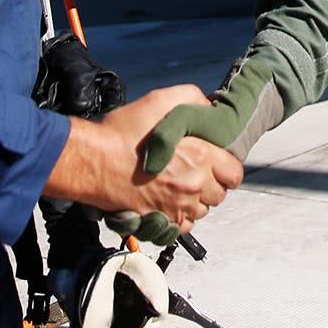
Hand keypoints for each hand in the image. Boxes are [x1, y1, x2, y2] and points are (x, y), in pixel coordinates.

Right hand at [45, 86, 242, 240]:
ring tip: (179, 184)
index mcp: (200, 156)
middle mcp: (192, 185)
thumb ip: (194, 100)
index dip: (227, 166)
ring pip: (201, 211)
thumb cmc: (123, 131)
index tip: (216, 161)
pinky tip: (168, 200)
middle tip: (196, 171)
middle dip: (212, 183)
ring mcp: (176, 207)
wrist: (92, 160)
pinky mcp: (158, 221)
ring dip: (196, 200)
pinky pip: (182, 227)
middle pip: (219, 194)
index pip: (234, 173)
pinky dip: (180, 217)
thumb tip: (210, 108)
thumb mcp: (162, 100)